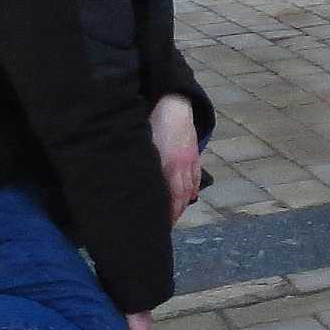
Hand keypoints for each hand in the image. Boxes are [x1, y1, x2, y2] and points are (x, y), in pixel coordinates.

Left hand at [150, 94, 201, 219]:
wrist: (174, 102)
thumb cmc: (153, 122)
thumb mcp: (146, 146)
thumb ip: (144, 165)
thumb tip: (135, 183)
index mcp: (169, 166)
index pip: (169, 197)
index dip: (166, 214)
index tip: (158, 227)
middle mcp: (182, 167)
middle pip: (179, 197)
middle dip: (173, 213)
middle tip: (164, 227)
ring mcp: (190, 161)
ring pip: (188, 189)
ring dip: (182, 204)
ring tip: (175, 216)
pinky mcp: (194, 154)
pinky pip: (194, 177)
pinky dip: (192, 189)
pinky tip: (189, 197)